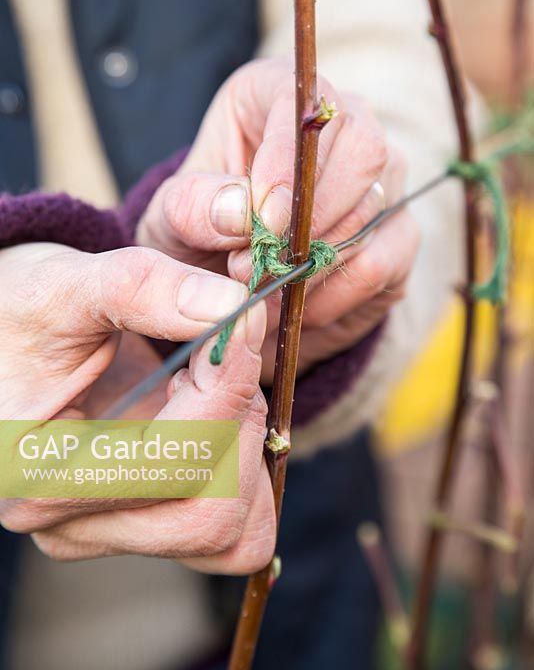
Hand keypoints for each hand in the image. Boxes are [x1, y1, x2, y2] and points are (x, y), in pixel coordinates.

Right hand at [0, 242, 273, 572]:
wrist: (5, 335)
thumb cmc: (17, 313)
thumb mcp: (64, 287)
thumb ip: (142, 290)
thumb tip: (231, 306)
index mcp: (40, 477)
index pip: (170, 465)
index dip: (225, 392)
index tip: (240, 324)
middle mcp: (72, 525)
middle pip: (208, 518)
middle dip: (240, 425)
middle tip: (227, 353)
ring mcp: (109, 528)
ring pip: (230, 534)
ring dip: (249, 450)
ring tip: (218, 381)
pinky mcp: (140, 519)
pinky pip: (229, 529)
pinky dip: (246, 471)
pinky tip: (218, 412)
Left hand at [138, 59, 419, 381]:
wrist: (227, 283)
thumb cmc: (198, 232)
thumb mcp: (171, 219)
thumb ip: (194, 207)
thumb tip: (243, 210)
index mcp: (278, 95)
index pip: (311, 105)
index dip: (291, 161)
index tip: (264, 218)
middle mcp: (345, 126)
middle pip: (364, 150)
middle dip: (310, 219)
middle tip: (253, 265)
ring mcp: (381, 179)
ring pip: (374, 211)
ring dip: (313, 264)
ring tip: (263, 289)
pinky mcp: (396, 235)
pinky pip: (381, 263)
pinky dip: (334, 295)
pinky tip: (296, 304)